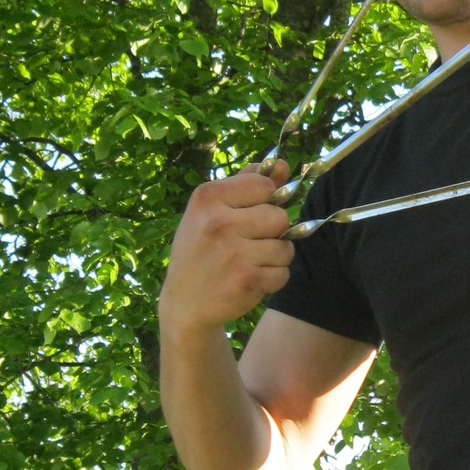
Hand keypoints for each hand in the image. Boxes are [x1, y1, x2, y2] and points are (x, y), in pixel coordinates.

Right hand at [159, 161, 295, 335]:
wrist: (184, 304)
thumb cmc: (201, 250)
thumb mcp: (210, 211)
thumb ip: (246, 184)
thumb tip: (282, 165)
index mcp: (207, 197)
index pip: (264, 185)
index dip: (266, 200)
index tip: (250, 213)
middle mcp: (219, 222)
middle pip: (280, 217)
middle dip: (272, 231)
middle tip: (249, 242)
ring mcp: (234, 253)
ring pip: (286, 248)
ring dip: (274, 257)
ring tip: (249, 262)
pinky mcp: (247, 281)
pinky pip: (283, 273)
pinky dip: (272, 279)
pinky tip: (250, 279)